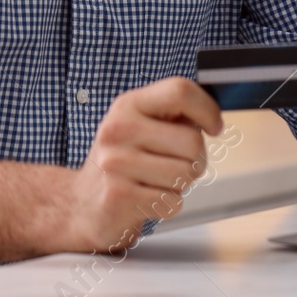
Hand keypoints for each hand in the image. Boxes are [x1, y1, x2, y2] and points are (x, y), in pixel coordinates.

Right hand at [62, 76, 223, 253]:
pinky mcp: (119, 195)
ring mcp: (116, 162)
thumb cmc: (123, 162)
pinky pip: (172, 202)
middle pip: (192, 142)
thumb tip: (213, 116)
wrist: (82, 204)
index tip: (214, 126)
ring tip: (155, 181)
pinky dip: (167, 206)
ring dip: (180, 185)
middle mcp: (119, 129)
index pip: (179, 91)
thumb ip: (174, 114)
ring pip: (186, 174)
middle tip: (174, 164)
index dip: (207, 109)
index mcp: (128, 105)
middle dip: (195, 160)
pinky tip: (146, 198)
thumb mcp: (141, 126)